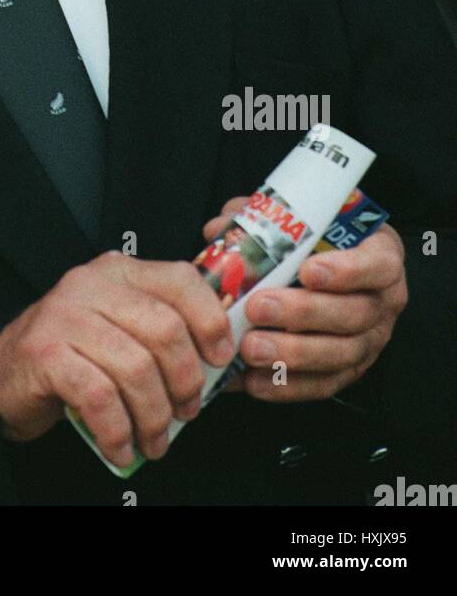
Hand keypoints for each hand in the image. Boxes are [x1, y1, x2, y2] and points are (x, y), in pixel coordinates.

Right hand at [0, 250, 235, 469]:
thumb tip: (222, 360)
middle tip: (187, 412)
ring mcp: (64, 315)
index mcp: (119, 272)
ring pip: (135, 368)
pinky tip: (121, 447)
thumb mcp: (121, 326)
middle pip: (164, 330)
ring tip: (154, 440)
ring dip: (154, 417)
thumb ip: (161, 329)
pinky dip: (118, 431)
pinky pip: (99, 398)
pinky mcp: (44, 352)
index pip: (181, 280)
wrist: (8, 371)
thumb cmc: (76, 353)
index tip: (220, 359)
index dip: (210, 321)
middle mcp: (92, 285)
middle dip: (185, 382)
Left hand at [202, 196, 406, 401]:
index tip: (307, 271)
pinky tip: (256, 380)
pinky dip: (288, 386)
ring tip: (251, 347)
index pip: (377, 265)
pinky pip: (323, 385)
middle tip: (258, 307)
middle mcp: (382, 303)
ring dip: (292, 353)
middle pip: (352, 314)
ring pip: (338, 354)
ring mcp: (369, 341)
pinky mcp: (349, 371)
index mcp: (380, 258)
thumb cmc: (320, 240)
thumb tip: (219, 227)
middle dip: (303, 313)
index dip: (347, 271)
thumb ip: (265, 217)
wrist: (335, 270)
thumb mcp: (303, 218)